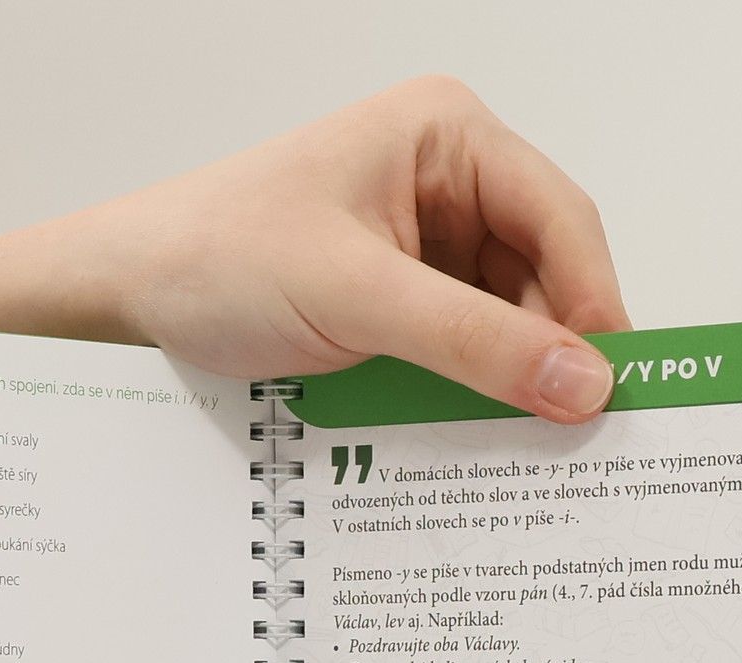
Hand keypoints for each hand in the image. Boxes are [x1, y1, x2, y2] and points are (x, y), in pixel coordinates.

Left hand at [107, 77, 630, 419]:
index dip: (595, 306)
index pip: (561, 219)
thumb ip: (473, 342)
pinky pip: (464, 353)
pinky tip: (474, 436)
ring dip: (512, 384)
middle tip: (575, 439)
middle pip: (546, 276)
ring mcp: (425, 246)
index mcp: (448, 136)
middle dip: (555, 353)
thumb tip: (582, 384)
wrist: (128, 297)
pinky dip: (472, 396)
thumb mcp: (355, 298)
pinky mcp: (401, 304)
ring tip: (521, 446)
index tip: (612, 389)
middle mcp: (448, 183)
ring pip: (509, 324)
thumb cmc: (217, 257)